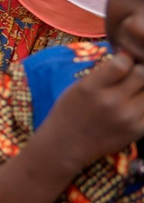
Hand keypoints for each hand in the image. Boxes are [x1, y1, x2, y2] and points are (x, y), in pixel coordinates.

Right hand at [37, 53, 143, 167]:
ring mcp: (128, 118)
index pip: (122, 63)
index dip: (125, 58)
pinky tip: (136, 102)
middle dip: (139, 70)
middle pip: (142, 75)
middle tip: (132, 74)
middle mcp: (111, 102)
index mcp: (91, 88)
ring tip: (134, 89)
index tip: (123, 60)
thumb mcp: (78, 87)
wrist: (66, 145)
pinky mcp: (138, 130)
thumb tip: (126, 58)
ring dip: (143, 87)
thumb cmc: (69, 111)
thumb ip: (102, 74)